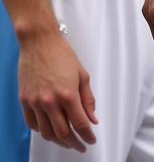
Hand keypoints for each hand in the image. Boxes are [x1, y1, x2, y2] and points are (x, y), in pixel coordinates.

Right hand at [18, 26, 96, 152]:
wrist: (40, 43)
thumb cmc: (62, 54)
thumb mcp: (82, 74)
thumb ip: (88, 99)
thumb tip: (92, 118)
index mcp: (68, 94)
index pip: (80, 123)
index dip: (87, 135)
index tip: (91, 140)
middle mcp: (50, 102)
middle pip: (63, 132)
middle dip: (74, 142)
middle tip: (81, 146)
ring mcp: (35, 103)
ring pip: (46, 132)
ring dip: (58, 140)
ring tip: (68, 141)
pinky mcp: (24, 101)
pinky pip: (32, 124)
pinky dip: (42, 131)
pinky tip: (50, 131)